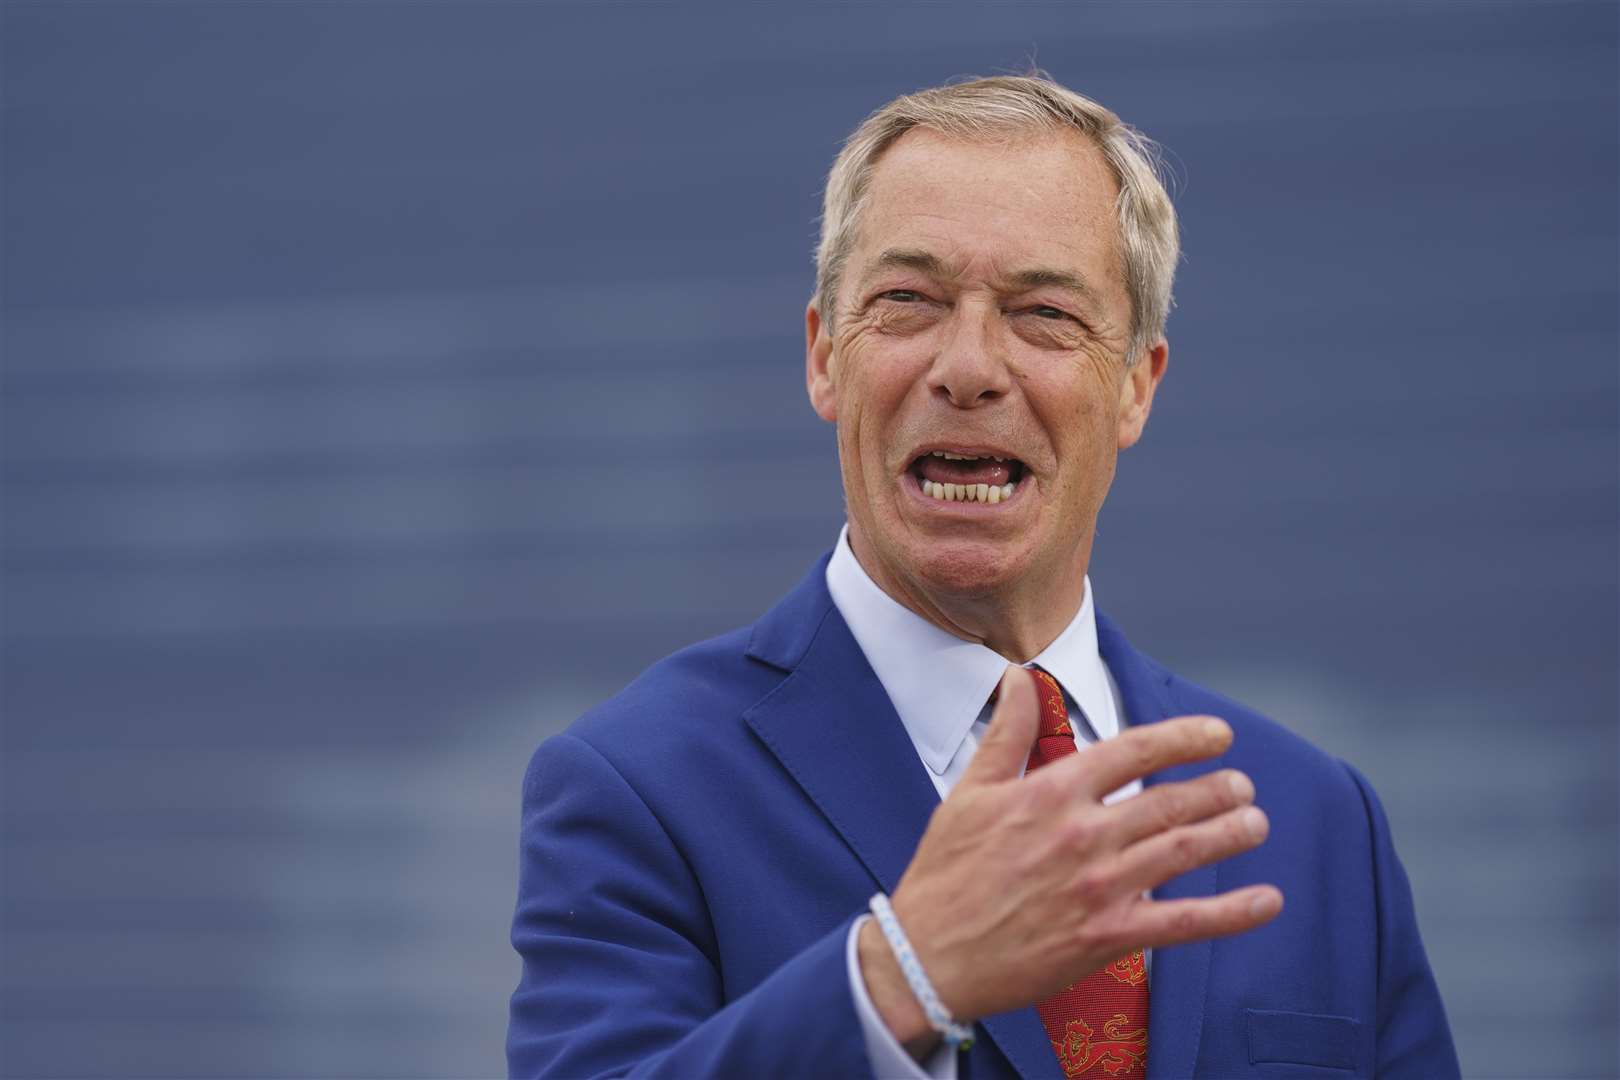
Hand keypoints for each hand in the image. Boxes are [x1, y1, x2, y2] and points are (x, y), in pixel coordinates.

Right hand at [859, 666, 1282, 1052]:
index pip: (1132, 750)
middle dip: (1217, 789)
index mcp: (1050, 793)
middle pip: (1169, 801)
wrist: (929, 955)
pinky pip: (1183, 922)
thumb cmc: (945, 874)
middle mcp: (1082, 835)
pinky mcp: (1106, 936)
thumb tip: (1018, 678)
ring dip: (1229, 834)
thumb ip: (1005, 733)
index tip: (1217, 734)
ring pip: (1183, 851)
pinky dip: (1231, 912)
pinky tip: (1266, 901)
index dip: (1183, 738)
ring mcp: (1099, 887)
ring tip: (1256, 823)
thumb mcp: (968, 791)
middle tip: (1242, 785)